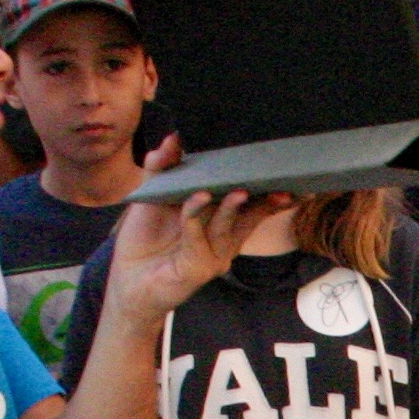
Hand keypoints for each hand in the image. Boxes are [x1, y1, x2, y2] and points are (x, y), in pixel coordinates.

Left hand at [105, 138, 294, 321]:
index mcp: (220, 220)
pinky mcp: (197, 269)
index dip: (271, 194)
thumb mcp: (153, 194)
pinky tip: (198, 198)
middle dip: (267, 200)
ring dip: (232, 206)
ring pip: (227, 226)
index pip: (252, 205)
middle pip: (250, 216)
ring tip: (239, 190)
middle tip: (281, 183)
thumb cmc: (143, 238)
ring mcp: (214, 255)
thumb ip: (163, 167)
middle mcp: (224, 239)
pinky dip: (195, 217)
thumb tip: (174, 138)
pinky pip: (198, 239)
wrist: (126, 279)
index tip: (292, 180)